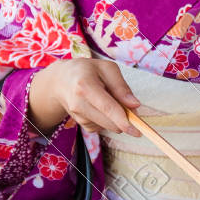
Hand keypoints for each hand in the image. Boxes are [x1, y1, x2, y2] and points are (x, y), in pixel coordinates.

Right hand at [27, 58, 143, 137]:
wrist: (61, 80)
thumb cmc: (87, 71)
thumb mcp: (107, 68)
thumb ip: (121, 87)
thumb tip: (135, 105)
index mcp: (85, 85)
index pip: (107, 107)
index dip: (123, 120)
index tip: (137, 131)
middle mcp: (78, 103)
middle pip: (109, 121)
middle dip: (125, 119)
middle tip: (128, 105)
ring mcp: (78, 116)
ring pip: (108, 126)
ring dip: (116, 117)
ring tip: (107, 98)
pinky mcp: (81, 124)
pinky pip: (103, 127)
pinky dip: (107, 119)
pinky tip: (100, 106)